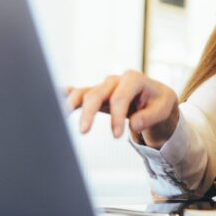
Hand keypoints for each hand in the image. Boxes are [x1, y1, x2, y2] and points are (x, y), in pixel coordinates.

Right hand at [65, 70, 179, 146]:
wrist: (156, 98)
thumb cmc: (159, 102)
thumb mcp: (164, 108)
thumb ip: (150, 116)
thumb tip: (134, 124)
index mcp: (133, 79)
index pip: (120, 97)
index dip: (117, 116)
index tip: (116, 136)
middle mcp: (115, 80)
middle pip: (96, 93)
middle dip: (89, 112)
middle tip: (83, 132)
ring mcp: (103, 87)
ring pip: (83, 93)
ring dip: (70, 104)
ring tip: (59, 116)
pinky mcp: (95, 95)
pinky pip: (77, 93)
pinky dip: (64, 95)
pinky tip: (51, 98)